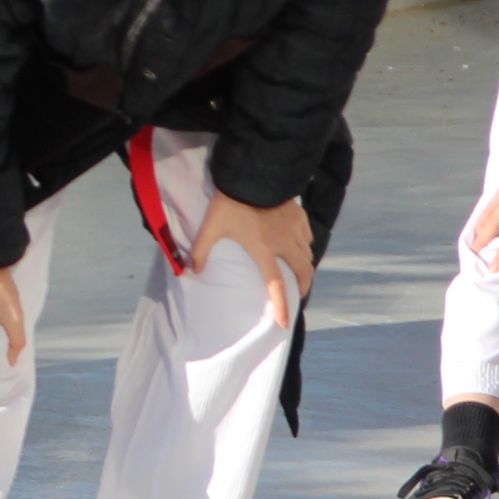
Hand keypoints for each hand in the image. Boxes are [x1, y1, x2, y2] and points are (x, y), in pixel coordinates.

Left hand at [188, 191, 316, 332]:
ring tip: (299, 273)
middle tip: (298, 295)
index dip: (281, 306)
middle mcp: (285, 242)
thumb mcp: (210, 227)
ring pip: (308, 253)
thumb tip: (190, 270)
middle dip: (303, 286)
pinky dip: (306, 245)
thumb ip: (199, 250)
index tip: (285, 323)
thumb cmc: (230, 203)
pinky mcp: (299, 215)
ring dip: (305, 266)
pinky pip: (308, 236)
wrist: (253, 174)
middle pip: (303, 271)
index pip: (276, 284)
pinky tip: (300, 245)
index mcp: (264, 250)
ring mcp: (295, 228)